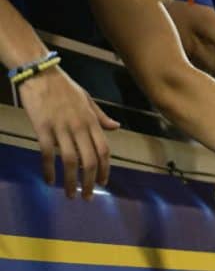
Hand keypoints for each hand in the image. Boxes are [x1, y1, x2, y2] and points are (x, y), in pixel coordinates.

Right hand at [18, 69, 119, 198]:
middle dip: (90, 182)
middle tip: (88, 196)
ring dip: (72, 181)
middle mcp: (80, 127)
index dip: (105, 169)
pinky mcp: (43, 128)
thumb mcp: (88, 99)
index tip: (103, 183)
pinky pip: (48, 153)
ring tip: (71, 194)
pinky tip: (50, 180)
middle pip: (90, 160)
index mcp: (91, 121)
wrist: (41, 74)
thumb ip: (100, 116)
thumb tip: (116, 126)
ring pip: (71, 161)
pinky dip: (49, 169)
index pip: (104, 150)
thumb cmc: (64, 87)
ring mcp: (61, 128)